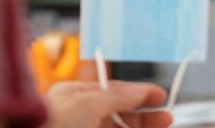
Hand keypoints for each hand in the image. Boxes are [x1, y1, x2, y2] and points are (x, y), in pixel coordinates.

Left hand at [42, 80, 172, 127]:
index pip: (113, 92)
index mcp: (73, 97)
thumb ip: (116, 96)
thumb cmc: (47, 125)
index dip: (139, 93)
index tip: (161, 97)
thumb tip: (139, 90)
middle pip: (118, 116)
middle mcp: (77, 119)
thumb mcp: (86, 103)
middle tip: (167, 120)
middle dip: (143, 118)